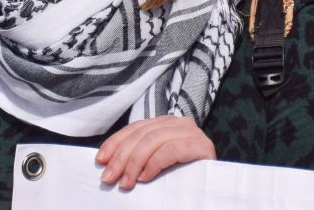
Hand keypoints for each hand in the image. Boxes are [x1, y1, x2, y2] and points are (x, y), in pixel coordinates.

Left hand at [95, 115, 215, 189]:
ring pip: (153, 140)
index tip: (100, 160)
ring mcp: (191, 132)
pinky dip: (154, 164)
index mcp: (165, 124)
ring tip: (125, 183)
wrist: (214, 190)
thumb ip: (138, 157)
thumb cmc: (182, 178)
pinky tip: (145, 177)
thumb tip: (108, 164)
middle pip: (141, 135)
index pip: (134, 129)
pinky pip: (171, 150)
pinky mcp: (201, 145)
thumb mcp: (154, 162)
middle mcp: (178, 122)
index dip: (115, 143)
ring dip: (134, 163)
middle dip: (121, 157)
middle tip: (109, 178)